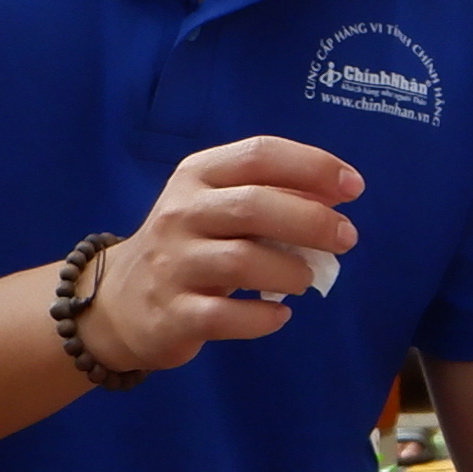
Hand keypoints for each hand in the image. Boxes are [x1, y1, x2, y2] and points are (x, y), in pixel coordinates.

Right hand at [84, 136, 363, 377]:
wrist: (119, 302)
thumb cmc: (189, 246)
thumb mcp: (217, 206)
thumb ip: (270, 195)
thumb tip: (335, 195)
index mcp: (197, 175)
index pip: (259, 154)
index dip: (313, 166)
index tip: (353, 187)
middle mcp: (181, 213)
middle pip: (255, 205)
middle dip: (312, 220)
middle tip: (346, 237)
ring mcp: (174, 264)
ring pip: (243, 260)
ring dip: (291, 270)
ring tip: (306, 278)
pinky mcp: (174, 314)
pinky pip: (227, 314)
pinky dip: (264, 317)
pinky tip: (279, 315)